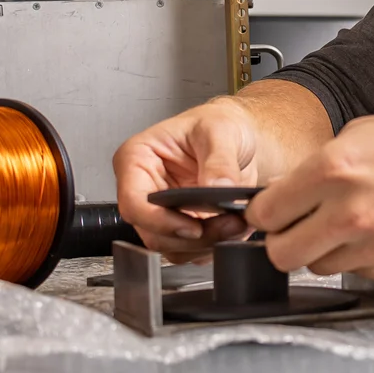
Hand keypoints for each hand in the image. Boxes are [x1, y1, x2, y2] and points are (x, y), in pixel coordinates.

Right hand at [113, 98, 258, 260]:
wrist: (238, 135)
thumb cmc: (218, 123)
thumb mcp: (221, 130)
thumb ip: (219, 159)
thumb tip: (218, 187)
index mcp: (137, 158)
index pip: (134, 201)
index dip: (160, 220)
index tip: (193, 226)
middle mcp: (144, 188)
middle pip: (152, 232)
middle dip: (192, 236)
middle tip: (228, 225)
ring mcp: (161, 210)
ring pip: (171, 246)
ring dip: (205, 244)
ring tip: (236, 225)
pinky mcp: (181, 225)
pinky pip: (190, 249)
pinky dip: (213, 245)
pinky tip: (233, 228)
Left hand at [244, 110, 373, 281]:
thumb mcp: (364, 132)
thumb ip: (319, 164)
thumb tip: (289, 189)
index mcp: (334, 170)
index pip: (265, 213)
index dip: (262, 212)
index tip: (267, 212)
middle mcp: (348, 213)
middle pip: (280, 254)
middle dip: (281, 240)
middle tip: (294, 227)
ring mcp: (371, 247)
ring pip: (317, 266)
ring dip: (321, 249)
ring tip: (345, 223)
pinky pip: (355, 270)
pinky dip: (358, 256)